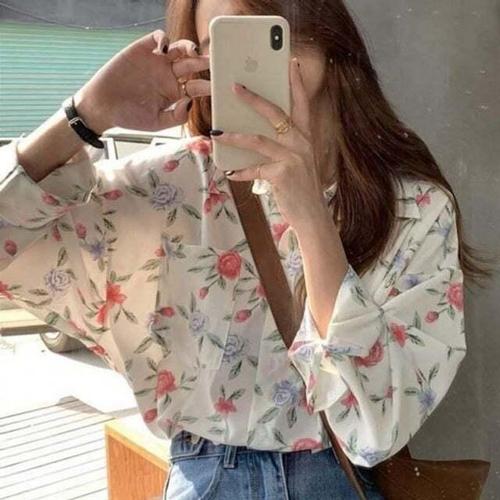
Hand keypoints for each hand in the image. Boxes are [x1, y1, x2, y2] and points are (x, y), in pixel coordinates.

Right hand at [73, 29, 210, 133]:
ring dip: (189, 47)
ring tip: (193, 51)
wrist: (103, 107)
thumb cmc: (129, 117)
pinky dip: (163, 38)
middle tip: (212, 62)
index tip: (215, 87)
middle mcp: (168, 75)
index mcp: (175, 93)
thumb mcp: (156, 123)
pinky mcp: (142, 49)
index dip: (207, 85)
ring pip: (179, 49)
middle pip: (192, 65)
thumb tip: (191, 102)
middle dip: (203, 63)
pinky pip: (158, 38)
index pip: (196, 86)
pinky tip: (164, 48)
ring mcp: (157, 61)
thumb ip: (176, 117)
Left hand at [210, 57, 329, 230]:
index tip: (290, 62)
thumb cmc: (301, 188)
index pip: (302, 103)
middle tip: (234, 86)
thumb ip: (283, 147)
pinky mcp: (282, 174)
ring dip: (235, 136)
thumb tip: (254, 134)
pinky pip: (255, 169)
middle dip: (253, 98)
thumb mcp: (297, 162)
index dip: (296, 82)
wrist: (312, 215)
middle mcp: (301, 143)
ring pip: (258, 139)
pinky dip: (241, 171)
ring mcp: (293, 158)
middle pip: (275, 113)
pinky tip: (231, 173)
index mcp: (306, 137)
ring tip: (217, 132)